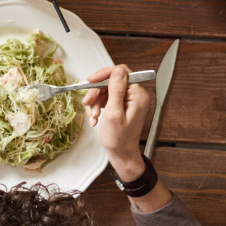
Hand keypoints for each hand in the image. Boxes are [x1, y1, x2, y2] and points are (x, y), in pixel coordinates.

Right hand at [82, 64, 153, 178]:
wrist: (121, 154)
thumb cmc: (119, 139)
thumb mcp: (114, 113)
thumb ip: (116, 91)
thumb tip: (117, 72)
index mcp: (138, 95)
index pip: (121, 72)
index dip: (104, 75)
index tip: (91, 81)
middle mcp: (135, 95)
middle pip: (111, 82)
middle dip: (97, 92)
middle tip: (88, 103)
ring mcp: (128, 100)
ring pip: (105, 90)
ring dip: (95, 101)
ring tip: (93, 115)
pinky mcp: (121, 105)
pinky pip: (105, 98)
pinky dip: (97, 106)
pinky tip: (95, 117)